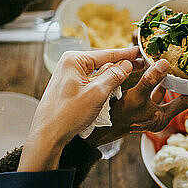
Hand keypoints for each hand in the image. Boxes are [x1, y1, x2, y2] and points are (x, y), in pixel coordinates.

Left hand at [19, 47, 141, 170]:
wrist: (47, 135)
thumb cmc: (67, 114)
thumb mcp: (97, 93)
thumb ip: (114, 76)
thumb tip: (127, 64)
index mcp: (74, 60)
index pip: (106, 54)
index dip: (126, 53)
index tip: (140, 51)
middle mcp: (69, 64)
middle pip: (101, 62)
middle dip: (120, 65)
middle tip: (140, 64)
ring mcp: (68, 76)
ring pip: (97, 73)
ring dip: (112, 76)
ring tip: (130, 75)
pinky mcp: (68, 88)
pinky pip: (90, 82)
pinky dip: (103, 85)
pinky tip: (113, 88)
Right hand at [93, 59, 187, 142]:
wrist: (98, 128)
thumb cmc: (118, 116)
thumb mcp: (136, 97)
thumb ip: (150, 80)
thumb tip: (164, 62)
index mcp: (163, 117)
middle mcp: (159, 115)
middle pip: (179, 95)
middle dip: (186, 81)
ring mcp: (151, 110)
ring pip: (166, 91)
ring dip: (171, 78)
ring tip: (180, 63)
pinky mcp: (142, 105)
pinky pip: (154, 90)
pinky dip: (157, 80)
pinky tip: (159, 67)